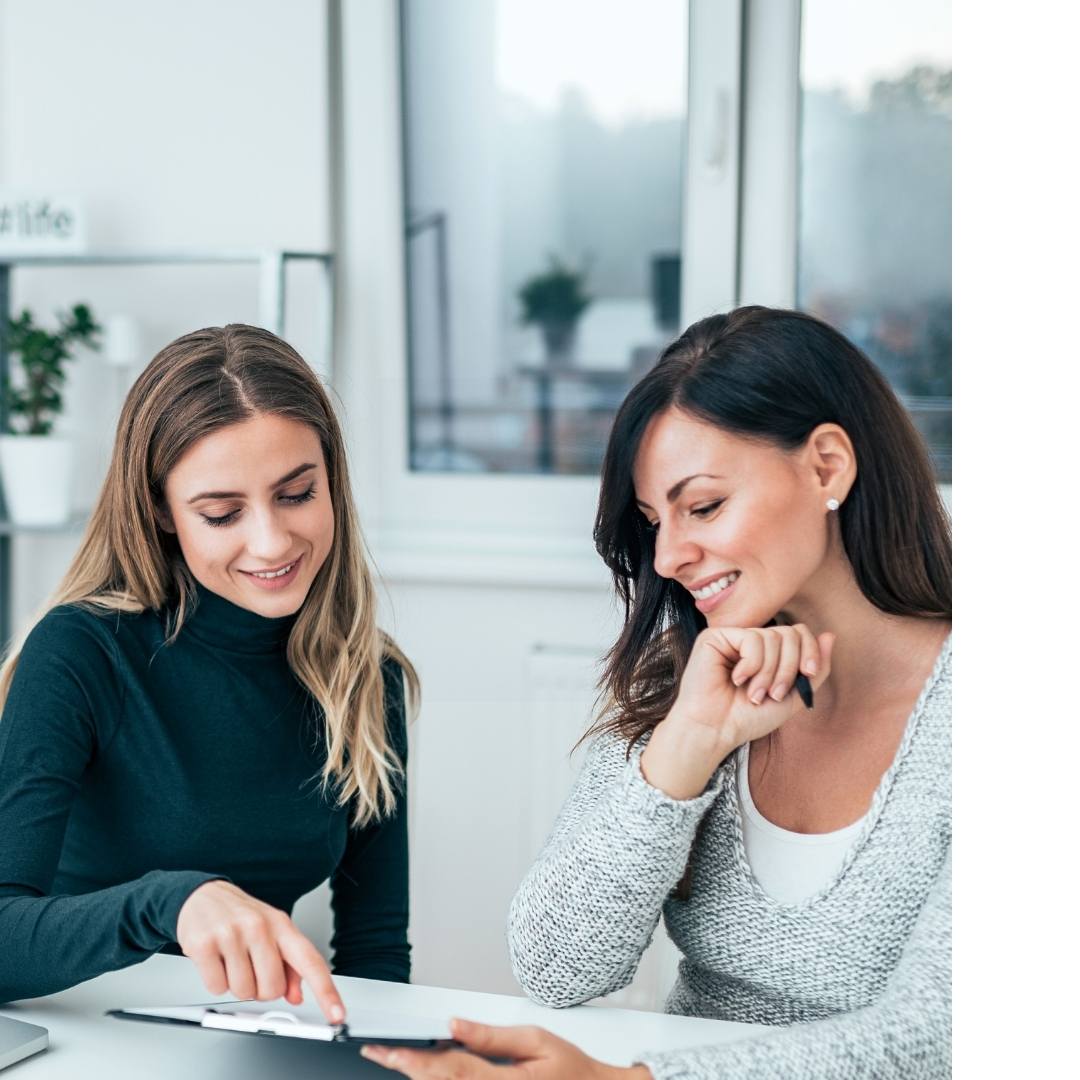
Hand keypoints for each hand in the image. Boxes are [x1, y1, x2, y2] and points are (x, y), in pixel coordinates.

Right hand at [176, 879, 344, 1023]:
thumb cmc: (241, 916)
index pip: (310, 961)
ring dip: (237, 986)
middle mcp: (260, 927)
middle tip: (252, 970)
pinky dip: (216, 983)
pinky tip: (216, 961)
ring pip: (244, 992)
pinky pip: (217, 988)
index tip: (337, 1013)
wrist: (204, 895)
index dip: (326, 991)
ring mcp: (232, 934)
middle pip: (272, 989)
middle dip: (262, 990)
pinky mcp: (204, 944)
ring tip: (232, 961)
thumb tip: (297, 996)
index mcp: (282, 925)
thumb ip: (290, 965)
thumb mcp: (272, 931)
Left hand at [361, 1018, 650, 1078]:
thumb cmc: (571, 1068)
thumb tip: (455, 1024)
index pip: (448, 1069)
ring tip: (395, 1059)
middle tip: (378, 1052)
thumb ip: (492, 1036)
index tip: (388, 1048)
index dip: (414, 1059)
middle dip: (407, 1069)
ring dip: (420, 1079)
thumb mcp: (537, 1039)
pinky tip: (429, 1073)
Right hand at [641, 624, 835, 798]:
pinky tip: (735, 679)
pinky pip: (752, 639)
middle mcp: (751, 640)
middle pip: (789, 633)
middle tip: (775, 694)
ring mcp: (733, 637)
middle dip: (788, 668)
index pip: (799, 633)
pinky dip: (751, 665)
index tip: (807, 674)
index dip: (810, 651)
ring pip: (772, 637)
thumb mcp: (793, 696)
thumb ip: (815, 669)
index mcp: (768, 652)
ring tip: (754, 693)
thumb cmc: (748, 718)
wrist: (716, 731)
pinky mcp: (716, 637)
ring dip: (768, 672)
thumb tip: (830, 635)